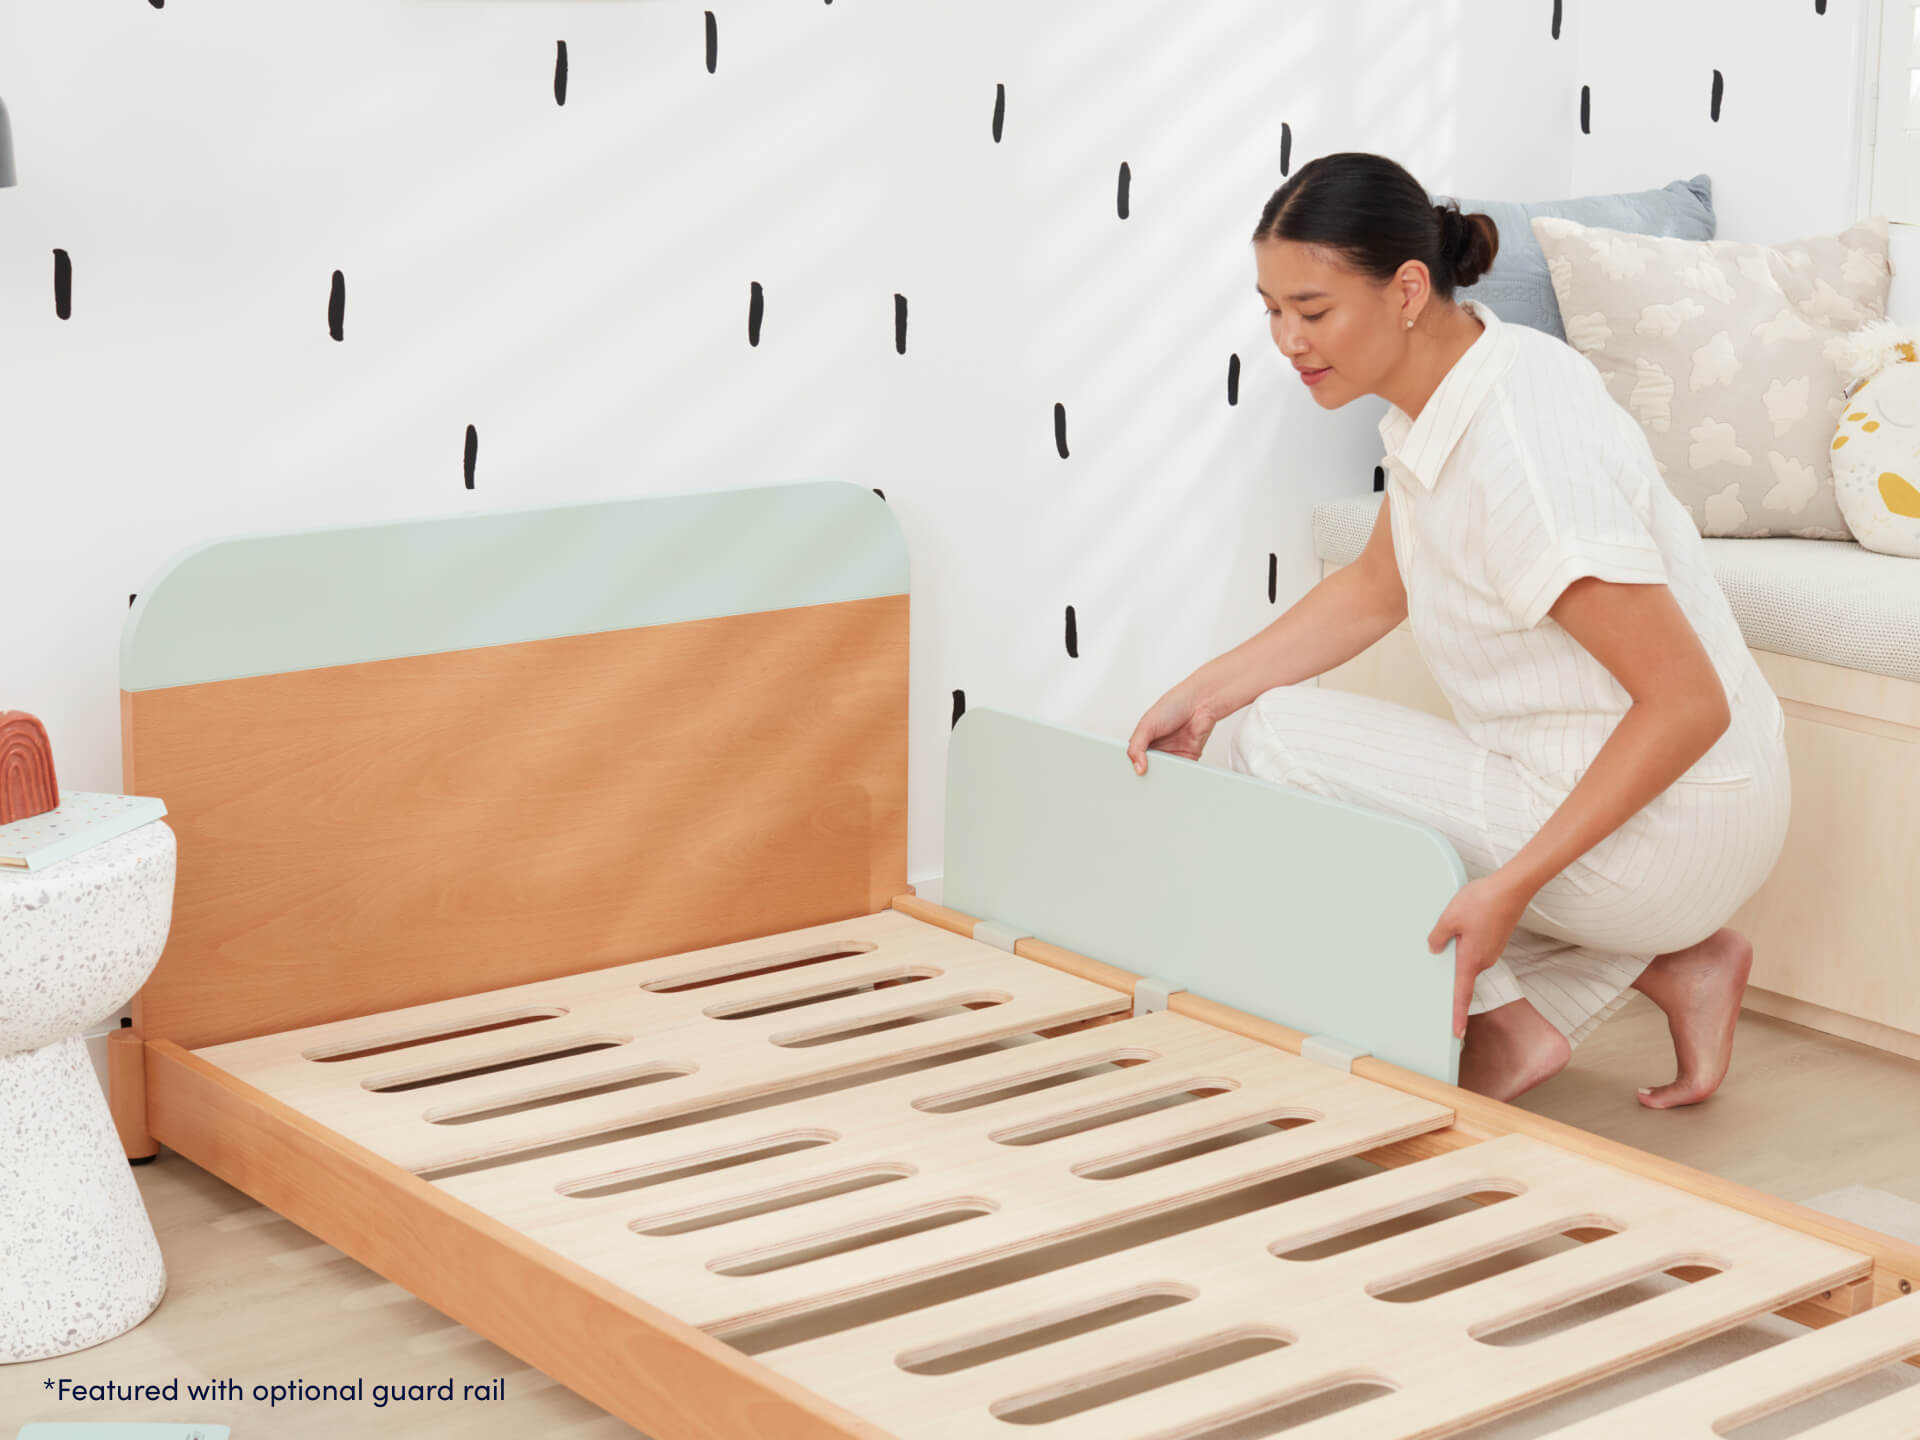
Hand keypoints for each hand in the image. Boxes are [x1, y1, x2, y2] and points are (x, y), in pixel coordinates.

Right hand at [1125, 686, 1218, 774]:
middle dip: (1147, 777)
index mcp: (1144, 740)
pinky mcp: (1188, 759)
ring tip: (1157, 783)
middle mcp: (1158, 748)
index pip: (1134, 759)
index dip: (1131, 769)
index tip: (1129, 778)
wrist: (1200, 703)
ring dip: (1163, 779)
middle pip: (1149, 770)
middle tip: (1143, 784)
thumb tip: (1138, 768)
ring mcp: (1173, 754)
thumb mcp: (1147, 724)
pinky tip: (1173, 779)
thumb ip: (1137, 746)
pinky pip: (1181, 773)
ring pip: (1165, 774)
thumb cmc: (1174, 705)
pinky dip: (1179, 777)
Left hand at [1427, 870, 1534, 1038]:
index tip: (1456, 1034)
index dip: (1457, 1015)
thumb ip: (1438, 937)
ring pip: (1468, 956)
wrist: (1512, 888)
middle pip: (1462, 973)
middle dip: (1450, 971)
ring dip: (1458, 950)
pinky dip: (1466, 941)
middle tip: (1437, 963)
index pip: (1462, 994)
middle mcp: (1484, 960)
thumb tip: (1433, 949)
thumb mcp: (1449, 918)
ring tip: (1452, 929)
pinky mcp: (1495, 940)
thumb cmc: (1482, 903)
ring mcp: (1492, 950)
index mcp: (1471, 960)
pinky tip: (1463, 924)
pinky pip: (1476, 946)